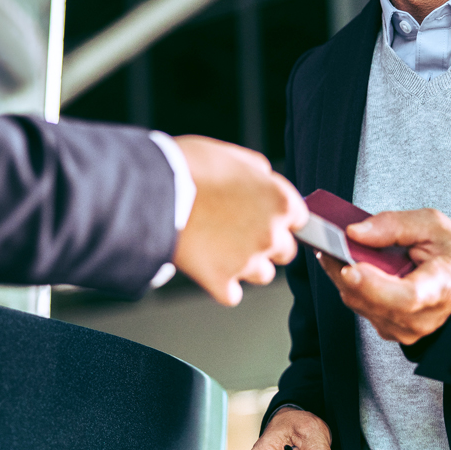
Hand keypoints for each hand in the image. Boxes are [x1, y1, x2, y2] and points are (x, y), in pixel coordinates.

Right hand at [173, 136, 307, 305]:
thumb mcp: (232, 155)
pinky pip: (231, 294)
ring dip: (247, 265)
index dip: (279, 217)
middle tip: (240, 232)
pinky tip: (207, 267)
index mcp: (281, 201)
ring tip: (221, 249)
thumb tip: (265, 179)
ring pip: (262, 274)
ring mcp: (248, 261)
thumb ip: (258, 172)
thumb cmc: (188, 167)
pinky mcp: (221, 282)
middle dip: (267, 243)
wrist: (151, 192)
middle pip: (285, 251)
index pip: (299, 219)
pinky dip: (221, 284)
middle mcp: (271, 234)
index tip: (264, 216)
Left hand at [318, 208, 450, 343]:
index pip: (409, 297)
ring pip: (363, 306)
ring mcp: (408, 327)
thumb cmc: (444, 249)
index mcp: (444, 285)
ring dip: (343, 279)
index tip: (352, 268)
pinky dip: (349, 287)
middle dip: (347, 276)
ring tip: (333, 251)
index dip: (376, 286)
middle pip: (378, 304)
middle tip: (328, 249)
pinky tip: (346, 266)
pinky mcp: (391, 329)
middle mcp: (427, 314)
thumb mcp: (429, 223)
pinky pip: (361, 308)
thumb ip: (393, 225)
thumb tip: (355, 233)